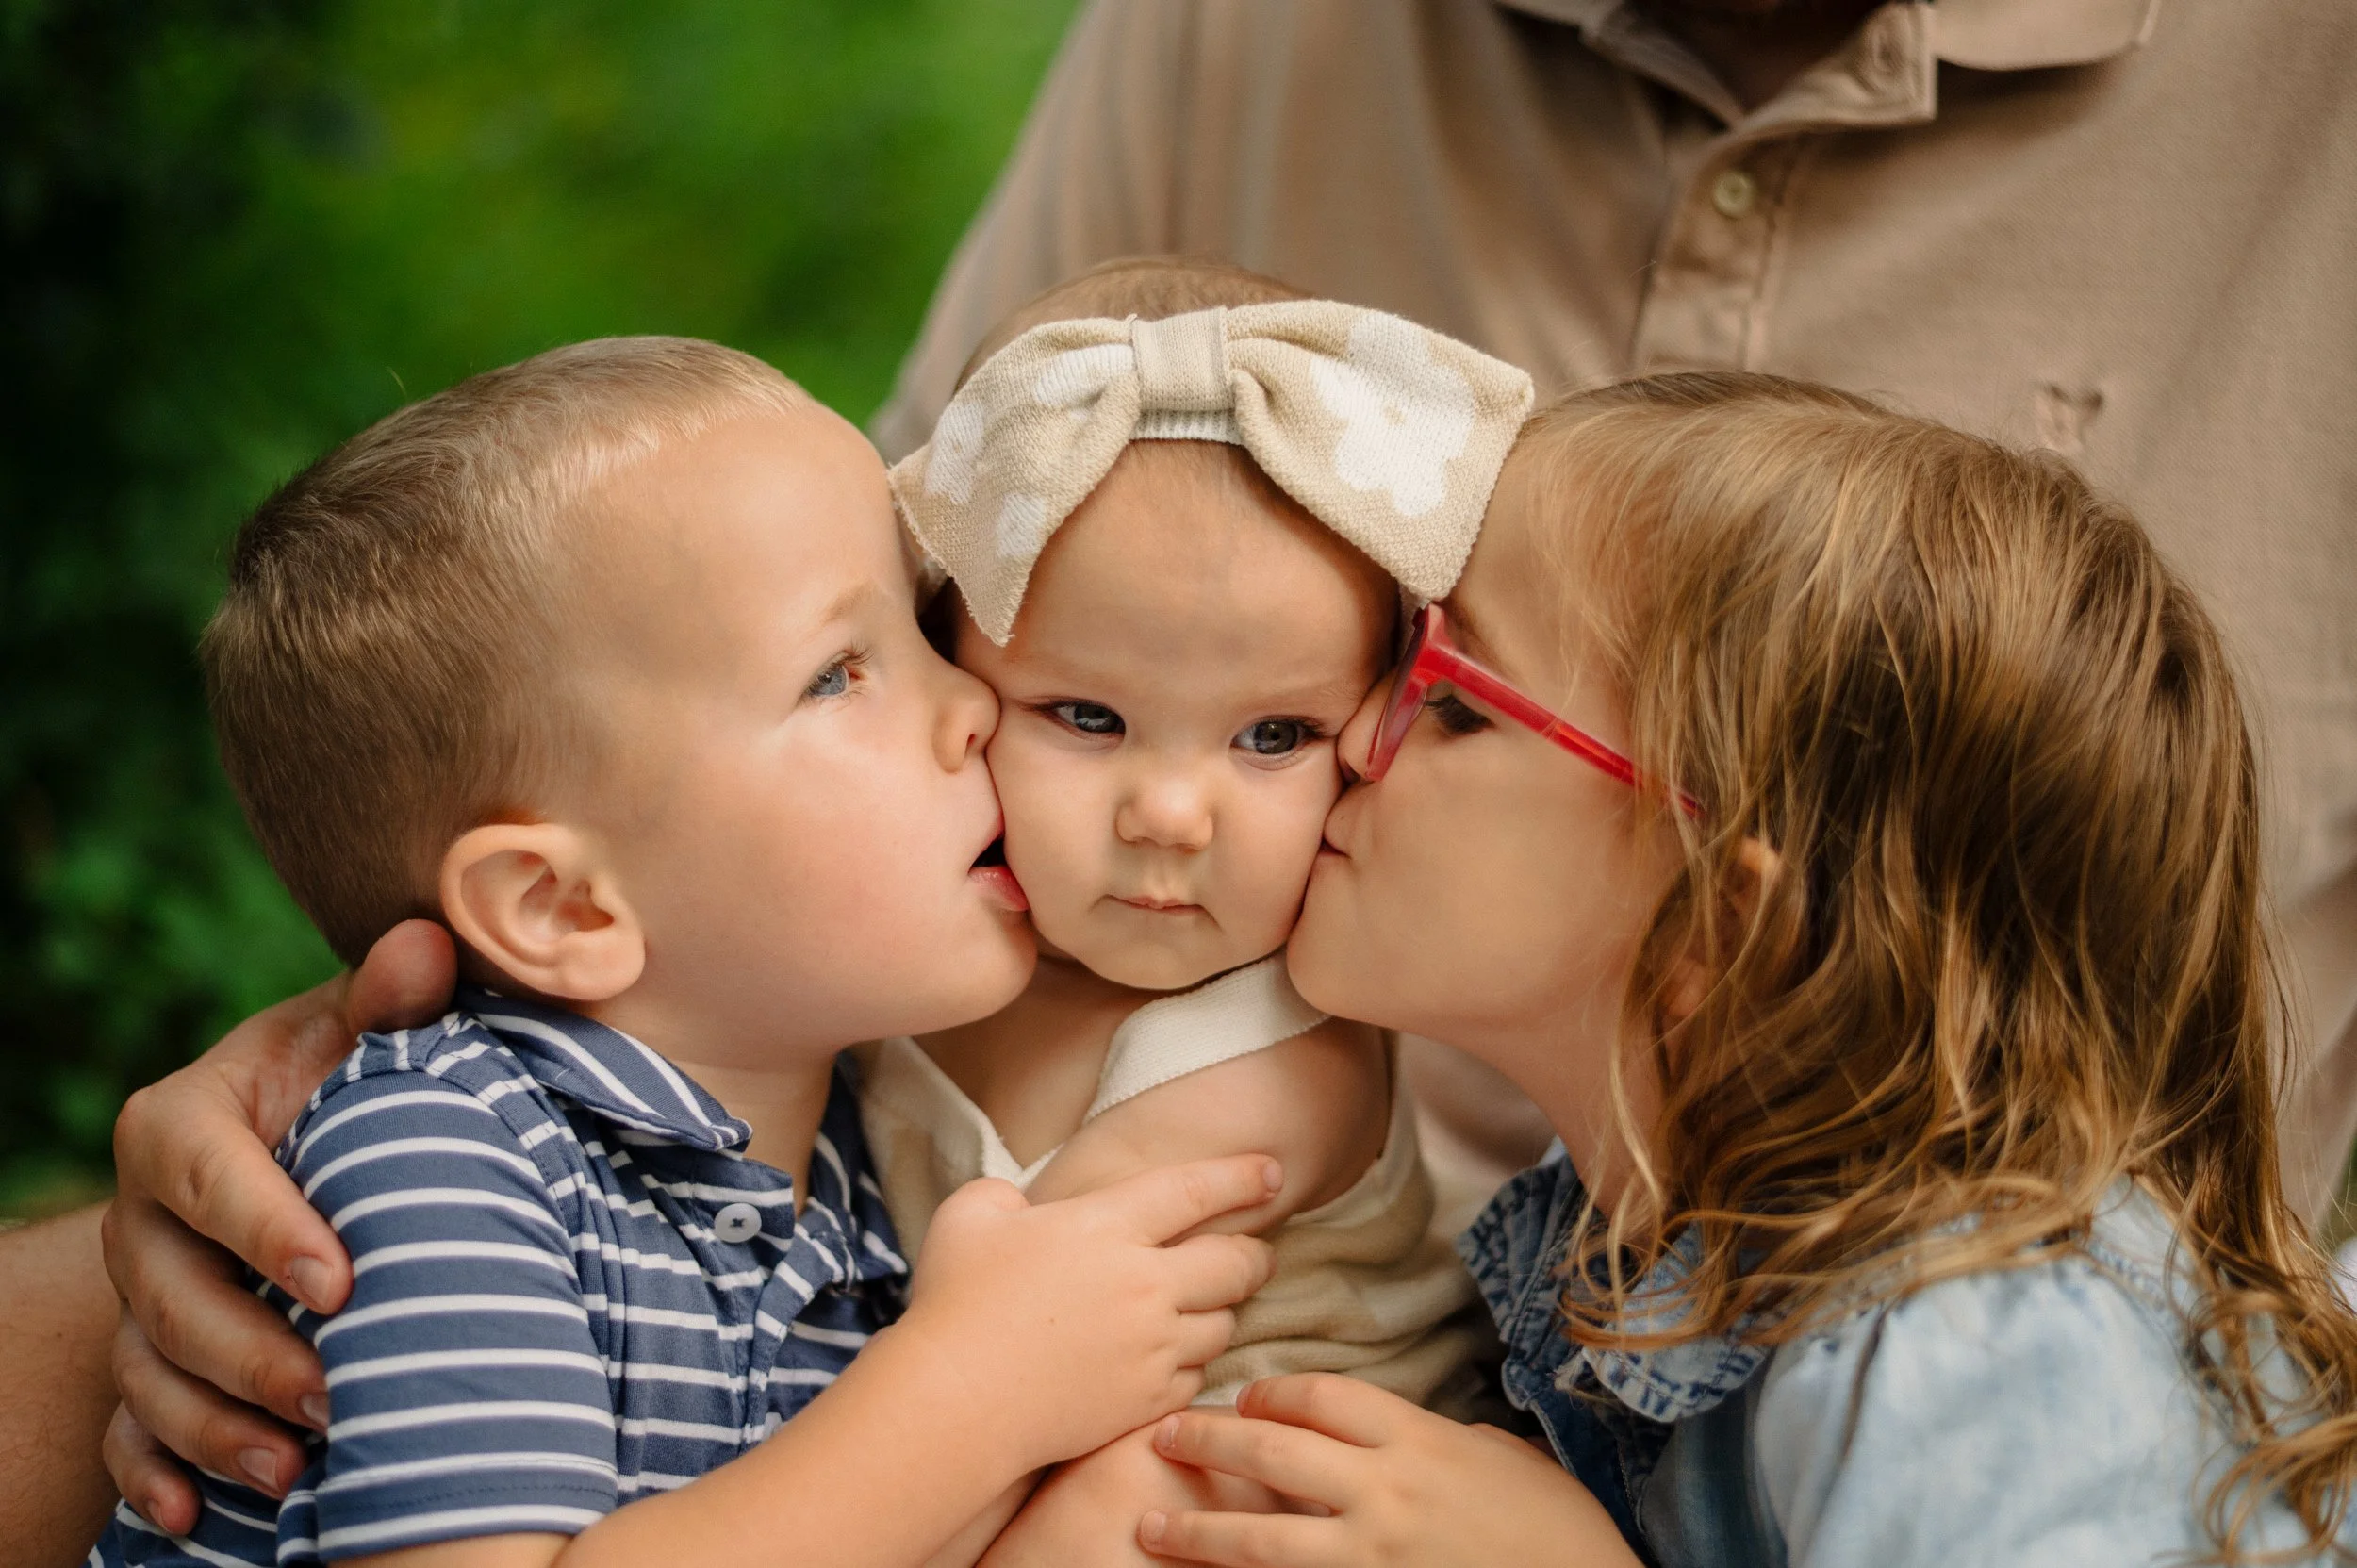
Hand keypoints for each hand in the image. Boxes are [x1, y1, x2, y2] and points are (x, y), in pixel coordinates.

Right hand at [100, 920, 454, 1530]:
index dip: (261, 1227)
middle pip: (163, 1293)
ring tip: (296, 1468)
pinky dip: (155, 1478)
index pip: (202, 1171)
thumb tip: (425, 943)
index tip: (342, 1280)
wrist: (324, 1147)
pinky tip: (201, 1516)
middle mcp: (142, 1217)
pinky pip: (127, 1433)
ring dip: (213, 1428)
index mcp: (183, 1121)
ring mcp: (138, 1298)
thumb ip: (392, 998)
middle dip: (244, 1352)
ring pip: (146, 1374)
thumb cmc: (355, 1081)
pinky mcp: (147, 1365)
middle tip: (334, 1395)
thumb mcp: (366, 1035)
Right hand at [899, 1156, 1281, 1472]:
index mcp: (1107, 1226)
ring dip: (1223, 1310)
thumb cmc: (955, 1304)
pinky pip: (1197, 1375)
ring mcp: (1151, 1345)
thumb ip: (1003, 1196)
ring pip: (1224, 1322)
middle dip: (1256, 1254)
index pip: (1195, 1189)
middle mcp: (1144, 1283)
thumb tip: (1021, 1208)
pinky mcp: (1147, 1399)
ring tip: (1210, 1307)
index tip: (1272, 1172)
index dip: (1241, 1176)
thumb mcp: (969, 1216)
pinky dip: (1193, 1362)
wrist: (956, 1403)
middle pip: (1235, 1261)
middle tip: (1258, 1252)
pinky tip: (1175, 1357)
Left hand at [1138, 1374, 1641, 1567]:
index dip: (1271, 1393)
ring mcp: (1373, 1557)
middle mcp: (1386, 1494)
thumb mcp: (1510, 1463)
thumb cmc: (1559, 1530)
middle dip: (1208, 1442)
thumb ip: (1455, 1441)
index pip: (1321, 1398)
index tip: (1243, 1397)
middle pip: (1272, 1452)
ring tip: (1148, 1528)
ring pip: (1262, 1539)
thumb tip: (1431, 1434)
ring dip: (1198, 1532)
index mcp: (1418, 1442)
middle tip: (1162, 1435)